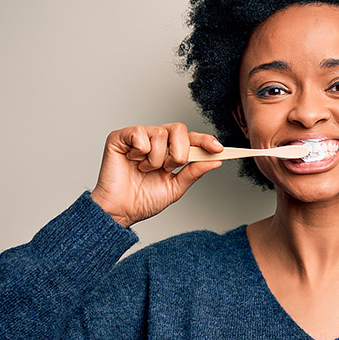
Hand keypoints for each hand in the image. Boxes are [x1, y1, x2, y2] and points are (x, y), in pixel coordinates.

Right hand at [90, 123, 222, 226]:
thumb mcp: (175, 188)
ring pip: (160, 133)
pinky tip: (132, 161)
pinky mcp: (121, 137)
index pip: (191, 139)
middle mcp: (156, 141)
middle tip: (167, 169)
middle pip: (179, 128)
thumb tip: (215, 161)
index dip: (206, 141)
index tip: (218, 149)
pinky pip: (139, 133)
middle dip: (179, 153)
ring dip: (156, 159)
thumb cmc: (143, 200)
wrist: (120, 211)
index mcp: (170, 151)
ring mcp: (138, 137)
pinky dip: (139, 151)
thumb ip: (194, 172)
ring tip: (145, 170)